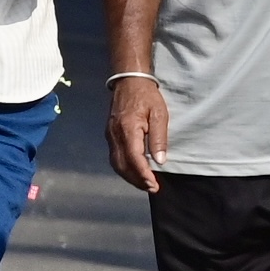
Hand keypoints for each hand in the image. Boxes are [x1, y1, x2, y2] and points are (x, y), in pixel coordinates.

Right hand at [106, 76, 169, 192]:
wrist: (129, 81)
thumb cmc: (147, 96)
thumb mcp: (159, 114)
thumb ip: (159, 138)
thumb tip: (160, 160)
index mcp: (128, 129)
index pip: (134, 158)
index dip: (143, 174)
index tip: (154, 185)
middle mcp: (115, 135)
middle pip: (122, 165)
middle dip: (136, 180)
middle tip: (152, 188)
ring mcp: (110, 135)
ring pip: (116, 163)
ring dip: (130, 177)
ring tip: (145, 184)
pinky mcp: (110, 134)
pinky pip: (115, 157)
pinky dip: (124, 168)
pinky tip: (135, 172)